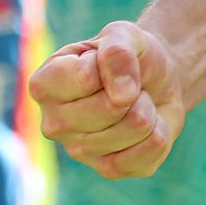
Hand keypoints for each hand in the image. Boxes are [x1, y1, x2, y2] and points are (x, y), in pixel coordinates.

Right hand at [30, 20, 186, 178]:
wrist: (156, 79)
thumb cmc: (129, 56)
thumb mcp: (124, 34)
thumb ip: (117, 51)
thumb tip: (122, 95)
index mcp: (44, 85)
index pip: (84, 78)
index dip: (112, 64)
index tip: (108, 61)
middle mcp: (54, 124)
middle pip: (110, 107)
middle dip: (133, 89)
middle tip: (127, 85)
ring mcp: (79, 151)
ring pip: (135, 126)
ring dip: (148, 106)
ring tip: (136, 101)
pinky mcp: (109, 170)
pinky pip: (150, 150)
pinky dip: (161, 129)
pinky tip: (147, 123)